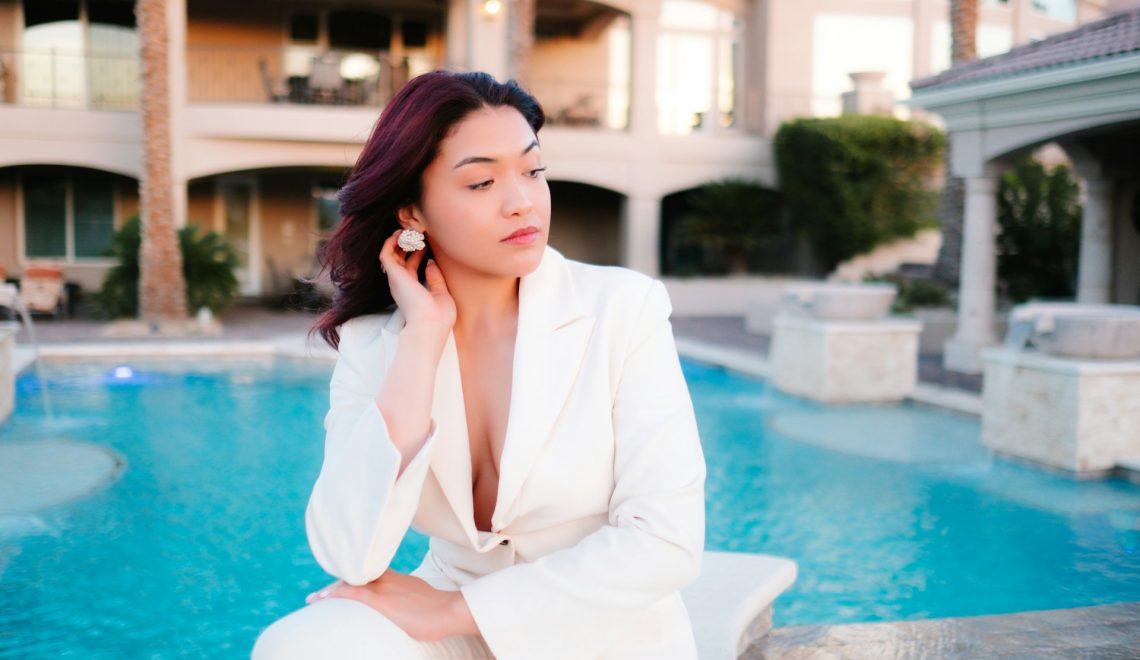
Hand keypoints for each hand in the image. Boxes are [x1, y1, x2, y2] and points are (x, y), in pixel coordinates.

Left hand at [306, 570, 478, 640]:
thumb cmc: (441, 611)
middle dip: (339, 582)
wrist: (450, 610)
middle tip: (322, 594)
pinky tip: (322, 598)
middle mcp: (388, 579)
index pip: (370, 573)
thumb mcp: (422, 599)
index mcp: (398, 578)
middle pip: (357, 575)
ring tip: (316, 598)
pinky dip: (335, 593)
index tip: (342, 583)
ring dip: (332, 589)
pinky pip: (352, 592)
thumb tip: (407, 611)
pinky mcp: (382, 600)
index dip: (354, 577)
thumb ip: (410, 600)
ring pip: (351, 582)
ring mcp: (384, 588)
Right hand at [379, 230, 455, 339]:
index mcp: (414, 290)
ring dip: (399, 240)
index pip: (411, 267)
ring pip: (391, 254)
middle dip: (407, 244)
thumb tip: (430, 262)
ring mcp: (397, 279)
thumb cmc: (438, 318)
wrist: (429, 326)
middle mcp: (402, 284)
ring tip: (408, 228)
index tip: (426, 242)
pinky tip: (400, 233)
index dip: (418, 253)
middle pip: (400, 259)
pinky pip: (386, 253)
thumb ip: (436, 279)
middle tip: (417, 231)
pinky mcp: (393, 274)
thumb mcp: (442, 294)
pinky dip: (391, 242)